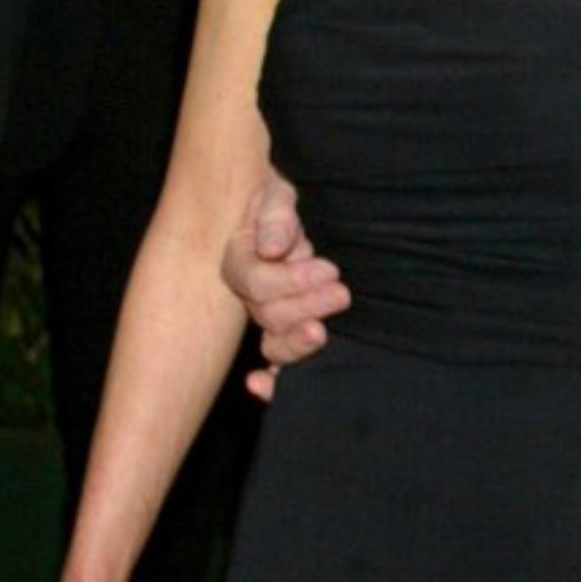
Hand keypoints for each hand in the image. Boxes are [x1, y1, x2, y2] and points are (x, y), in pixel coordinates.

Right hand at [221, 173, 348, 396]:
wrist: (275, 216)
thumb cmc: (274, 205)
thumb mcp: (275, 196)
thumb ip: (276, 216)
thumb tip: (273, 247)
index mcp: (239, 261)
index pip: (255, 283)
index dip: (291, 281)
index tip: (330, 270)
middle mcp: (247, 295)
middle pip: (267, 315)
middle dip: (306, 306)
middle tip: (341, 294)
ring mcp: (265, 315)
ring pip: (271, 344)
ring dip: (297, 343)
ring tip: (322, 332)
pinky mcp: (283, 331)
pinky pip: (275, 363)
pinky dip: (273, 381)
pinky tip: (265, 385)